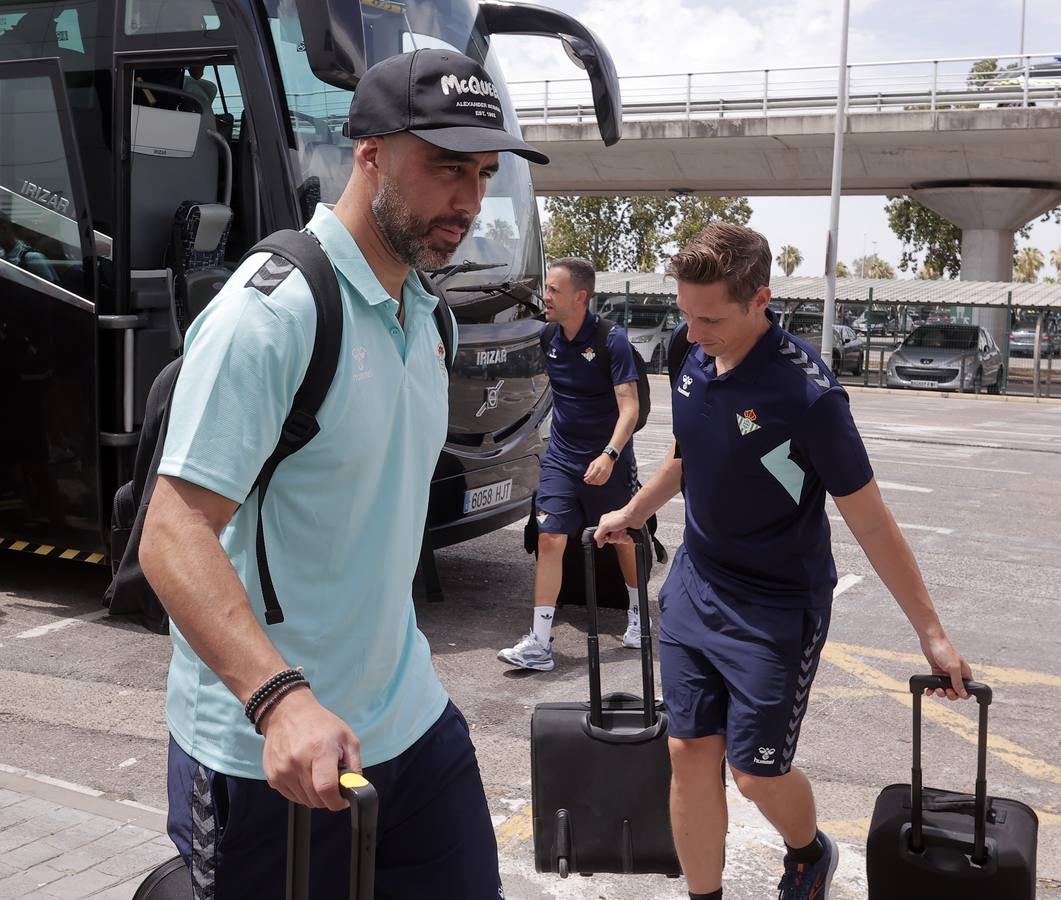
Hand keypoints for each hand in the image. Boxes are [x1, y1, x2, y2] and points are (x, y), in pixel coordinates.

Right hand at [259, 687, 361, 810]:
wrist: (287, 712)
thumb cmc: (320, 724)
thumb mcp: (347, 737)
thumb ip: (354, 765)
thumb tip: (356, 788)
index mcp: (320, 751)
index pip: (326, 789)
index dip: (337, 801)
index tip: (342, 800)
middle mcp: (298, 762)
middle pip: (316, 799)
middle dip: (328, 797)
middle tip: (331, 782)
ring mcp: (282, 771)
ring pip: (303, 800)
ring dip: (314, 795)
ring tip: (316, 774)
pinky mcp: (272, 776)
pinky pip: (291, 796)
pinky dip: (300, 792)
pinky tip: (304, 774)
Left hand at [583, 453, 613, 485]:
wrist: (608, 458)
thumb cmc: (599, 460)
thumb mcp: (592, 463)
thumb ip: (589, 470)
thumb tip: (585, 476)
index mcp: (598, 467)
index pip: (592, 475)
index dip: (587, 479)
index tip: (584, 479)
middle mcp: (602, 471)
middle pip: (595, 479)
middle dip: (590, 481)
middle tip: (587, 481)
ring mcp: (606, 474)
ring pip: (599, 482)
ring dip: (594, 483)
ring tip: (591, 482)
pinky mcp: (608, 475)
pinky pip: (603, 482)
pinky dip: (598, 483)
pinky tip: (595, 482)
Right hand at [594, 507, 638, 546]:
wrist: (634, 517)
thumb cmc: (621, 517)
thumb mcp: (605, 526)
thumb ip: (598, 535)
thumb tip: (599, 544)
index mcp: (605, 523)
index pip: (601, 536)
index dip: (604, 538)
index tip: (607, 536)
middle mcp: (612, 527)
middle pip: (610, 540)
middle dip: (614, 537)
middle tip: (616, 531)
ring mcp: (619, 530)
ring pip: (618, 541)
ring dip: (621, 537)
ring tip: (623, 530)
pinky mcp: (626, 533)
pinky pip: (624, 541)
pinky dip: (626, 538)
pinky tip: (627, 532)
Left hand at [919, 632, 972, 699]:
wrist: (931, 641)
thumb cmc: (945, 650)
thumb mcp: (954, 667)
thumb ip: (958, 682)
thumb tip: (963, 694)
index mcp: (965, 673)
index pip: (968, 689)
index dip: (963, 694)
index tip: (956, 694)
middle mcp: (957, 675)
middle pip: (956, 691)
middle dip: (950, 694)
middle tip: (946, 691)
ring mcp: (946, 675)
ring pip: (946, 689)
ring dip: (941, 692)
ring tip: (937, 689)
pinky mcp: (937, 673)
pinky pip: (936, 685)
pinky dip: (932, 689)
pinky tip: (929, 691)